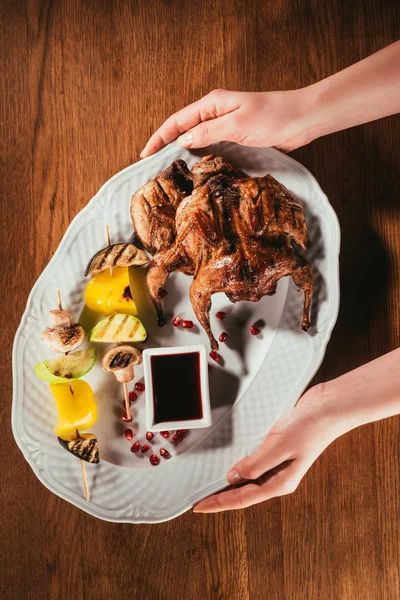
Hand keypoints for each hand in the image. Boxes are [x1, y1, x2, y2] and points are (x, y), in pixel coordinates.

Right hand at [140, 88, 315, 157]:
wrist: (301, 119)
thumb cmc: (273, 117)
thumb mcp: (237, 125)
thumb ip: (208, 132)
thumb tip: (182, 140)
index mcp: (212, 104)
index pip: (177, 121)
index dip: (159, 137)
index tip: (145, 154)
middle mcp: (215, 112)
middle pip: (183, 128)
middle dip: (165, 144)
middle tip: (152, 165)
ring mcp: (225, 123)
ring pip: (195, 137)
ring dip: (181, 150)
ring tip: (168, 167)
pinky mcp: (236, 134)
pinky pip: (210, 143)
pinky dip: (199, 153)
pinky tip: (196, 165)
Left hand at [193, 384, 342, 512]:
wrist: (330, 406)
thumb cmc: (310, 426)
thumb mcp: (279, 446)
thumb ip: (255, 464)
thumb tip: (232, 478)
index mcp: (281, 482)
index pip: (243, 498)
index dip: (219, 503)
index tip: (198, 507)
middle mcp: (279, 476)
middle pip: (244, 491)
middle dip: (221, 496)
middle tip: (197, 497)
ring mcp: (279, 462)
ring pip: (248, 477)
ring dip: (229, 480)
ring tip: (208, 481)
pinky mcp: (278, 447)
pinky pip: (254, 460)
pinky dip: (239, 462)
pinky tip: (229, 458)